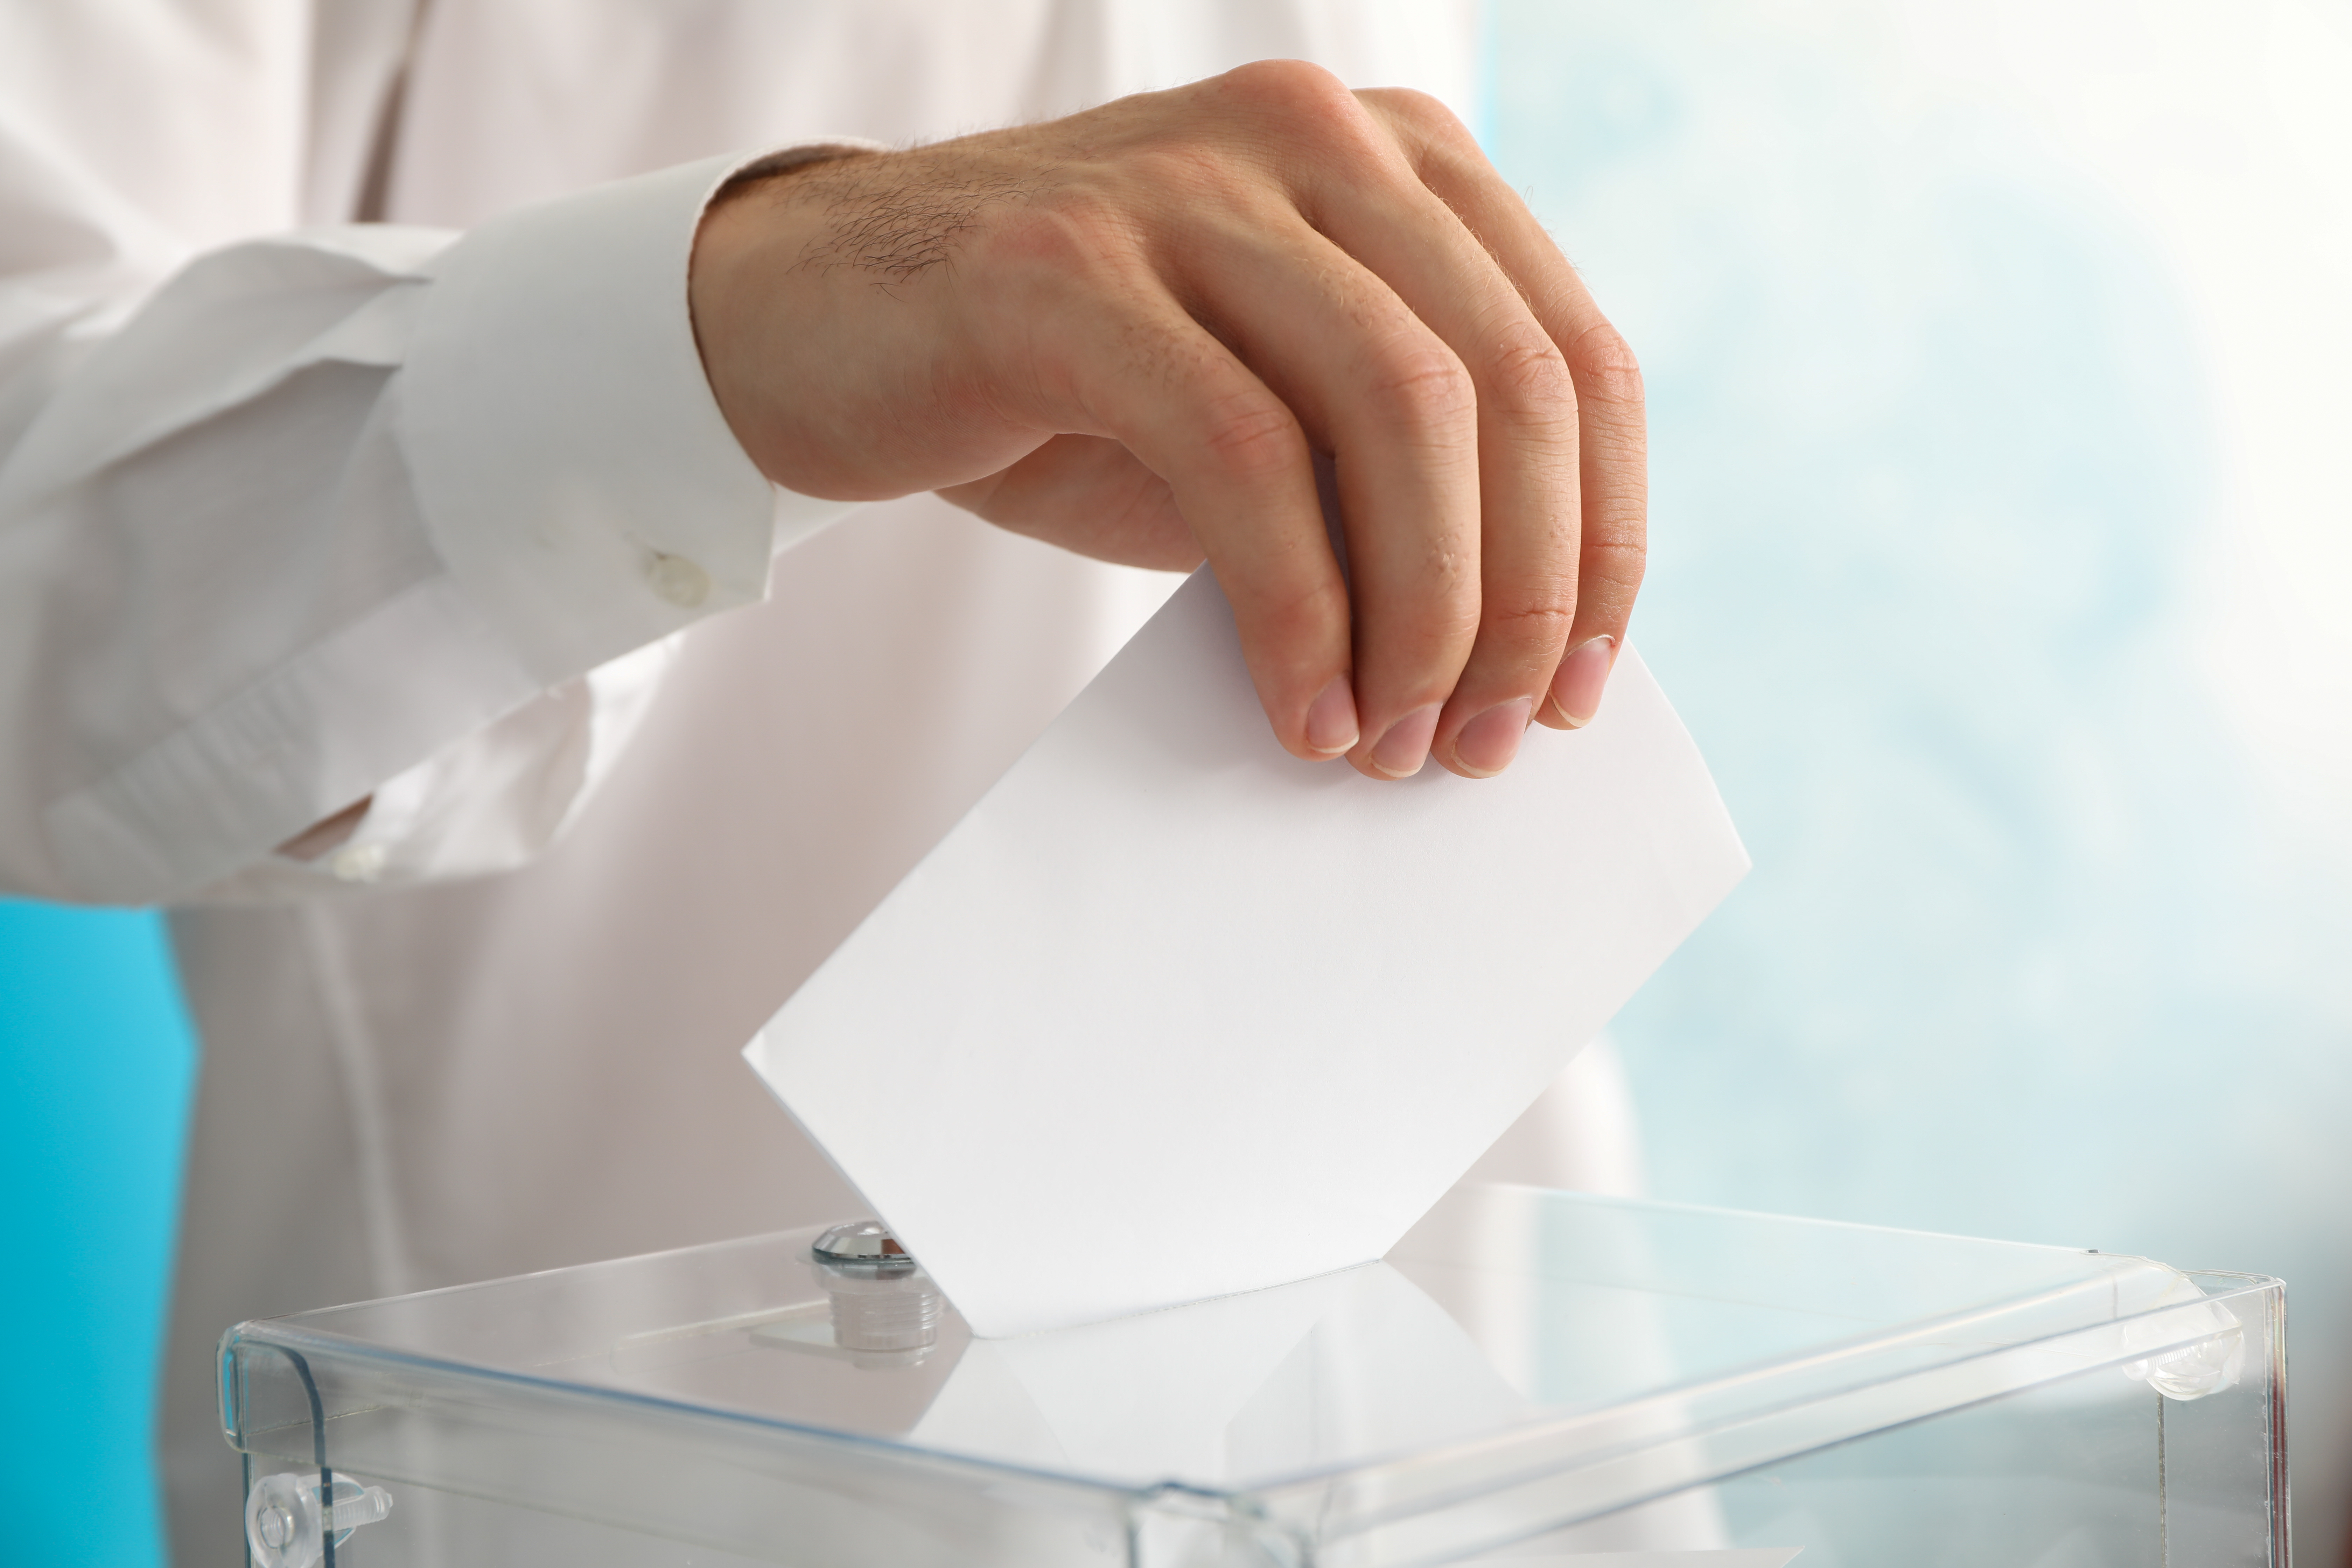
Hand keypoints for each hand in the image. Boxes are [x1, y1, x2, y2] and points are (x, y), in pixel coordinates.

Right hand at [689, 61, 1643, 778]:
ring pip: (1397, 412)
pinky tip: (1302, 709)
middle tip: (1482, 743)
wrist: (827, 322)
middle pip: (1507, 387)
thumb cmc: (1071, 388)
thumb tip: (1517, 654)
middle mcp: (1314, 139)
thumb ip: (1390, 478)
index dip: (1601, 540)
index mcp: (1396, 160)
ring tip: (1392, 744)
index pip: (1574, 357)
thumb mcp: (1270, 415)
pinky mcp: (1069, 270)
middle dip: (1522, 599)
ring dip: (1422, 616)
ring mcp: (1190, 187)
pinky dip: (1297, 612)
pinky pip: (1245, 457)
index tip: (1578, 687)